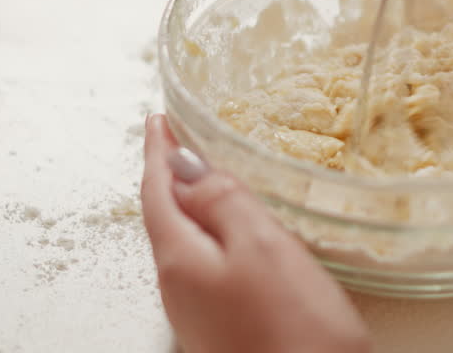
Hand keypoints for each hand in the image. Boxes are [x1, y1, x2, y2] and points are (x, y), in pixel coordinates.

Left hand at [141, 114, 369, 352]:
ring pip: (186, 247)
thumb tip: (187, 168)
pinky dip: (212, 239)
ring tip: (205, 180)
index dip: (159, 153)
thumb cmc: (294, 326)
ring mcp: (197, 317)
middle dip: (170, 179)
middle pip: (165, 221)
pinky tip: (234, 237)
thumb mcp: (262, 245)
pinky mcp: (223, 332)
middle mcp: (178, 291)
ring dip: (191, 209)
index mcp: (181, 260)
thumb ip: (224, 202)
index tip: (158, 122)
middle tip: (178, 144)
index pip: (159, 193)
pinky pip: (206, 271)